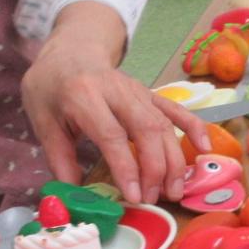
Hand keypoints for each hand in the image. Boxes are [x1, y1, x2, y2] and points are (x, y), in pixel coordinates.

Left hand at [22, 47, 208, 205]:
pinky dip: (194, 127)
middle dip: (156, 167)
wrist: (69, 50)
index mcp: (84, 96)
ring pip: (163, 124)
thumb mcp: (42, 119)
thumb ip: (58, 156)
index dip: (127, 167)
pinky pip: (176, 109)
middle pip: (146, 129)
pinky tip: (205, 148)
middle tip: (155, 198)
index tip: (134, 196)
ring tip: (175, 190)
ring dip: (174, 159)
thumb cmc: (51, 87)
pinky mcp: (149, 94)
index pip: (112, 134)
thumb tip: (72, 193)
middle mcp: (116, 91)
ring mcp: (137, 91)